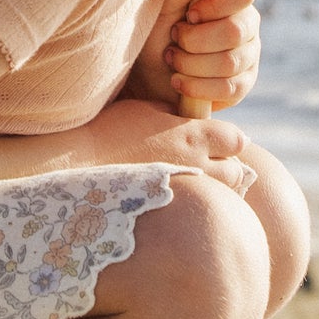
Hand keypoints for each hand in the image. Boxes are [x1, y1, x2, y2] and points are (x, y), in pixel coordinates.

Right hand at [85, 99, 255, 194]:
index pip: (236, 140)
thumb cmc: (110, 128)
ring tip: (198, 182)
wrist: (81, 160)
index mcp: (192, 133)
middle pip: (236, 171)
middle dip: (228, 166)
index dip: (229, 140)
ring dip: (217, 187)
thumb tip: (194, 122)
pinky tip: (184, 199)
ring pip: (222, 194)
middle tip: (209, 163)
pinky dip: (200, 204)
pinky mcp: (170, 207)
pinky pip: (200, 208)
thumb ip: (177, 117)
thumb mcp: (147, 109)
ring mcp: (184, 189)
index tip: (218, 141)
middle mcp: (195, 162)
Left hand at [126, 0, 261, 110]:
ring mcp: (248, 54)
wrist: (146, 72)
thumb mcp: (162, 1)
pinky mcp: (242, 84)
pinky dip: (196, 86)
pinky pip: (228, 88)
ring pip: (229, 62)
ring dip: (190, 64)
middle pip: (235, 32)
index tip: (189, 15)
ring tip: (172, 59)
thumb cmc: (156, 28)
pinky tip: (179, 81)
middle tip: (174, 39)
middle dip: (193, 41)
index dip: (214, 5)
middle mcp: (246, 22)